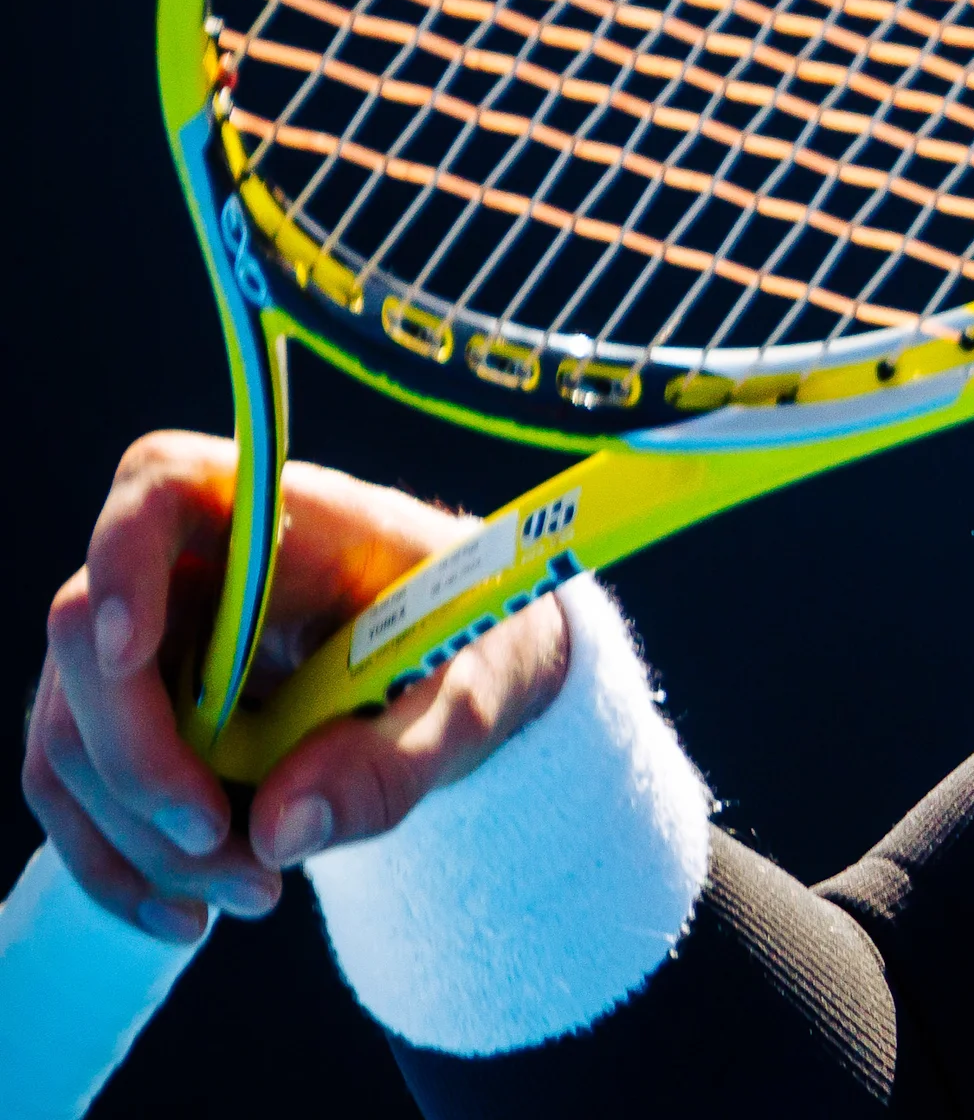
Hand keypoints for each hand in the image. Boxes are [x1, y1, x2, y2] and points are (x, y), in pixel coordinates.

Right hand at [21, 433, 570, 941]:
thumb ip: (390, 759)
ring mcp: (145, 636)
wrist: (474, 662)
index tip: (127, 650)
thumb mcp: (472, 698)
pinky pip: (78, 786)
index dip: (123, 560)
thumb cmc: (476, 642)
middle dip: (141, 764)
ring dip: (133, 835)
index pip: (162, 485)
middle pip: (86, 639)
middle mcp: (191, 562)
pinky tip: (185, 914)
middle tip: (231, 851)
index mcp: (285, 512)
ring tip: (247, 896)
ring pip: (68, 731)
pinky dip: (119, 858)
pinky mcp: (130, 710)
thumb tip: (280, 831)